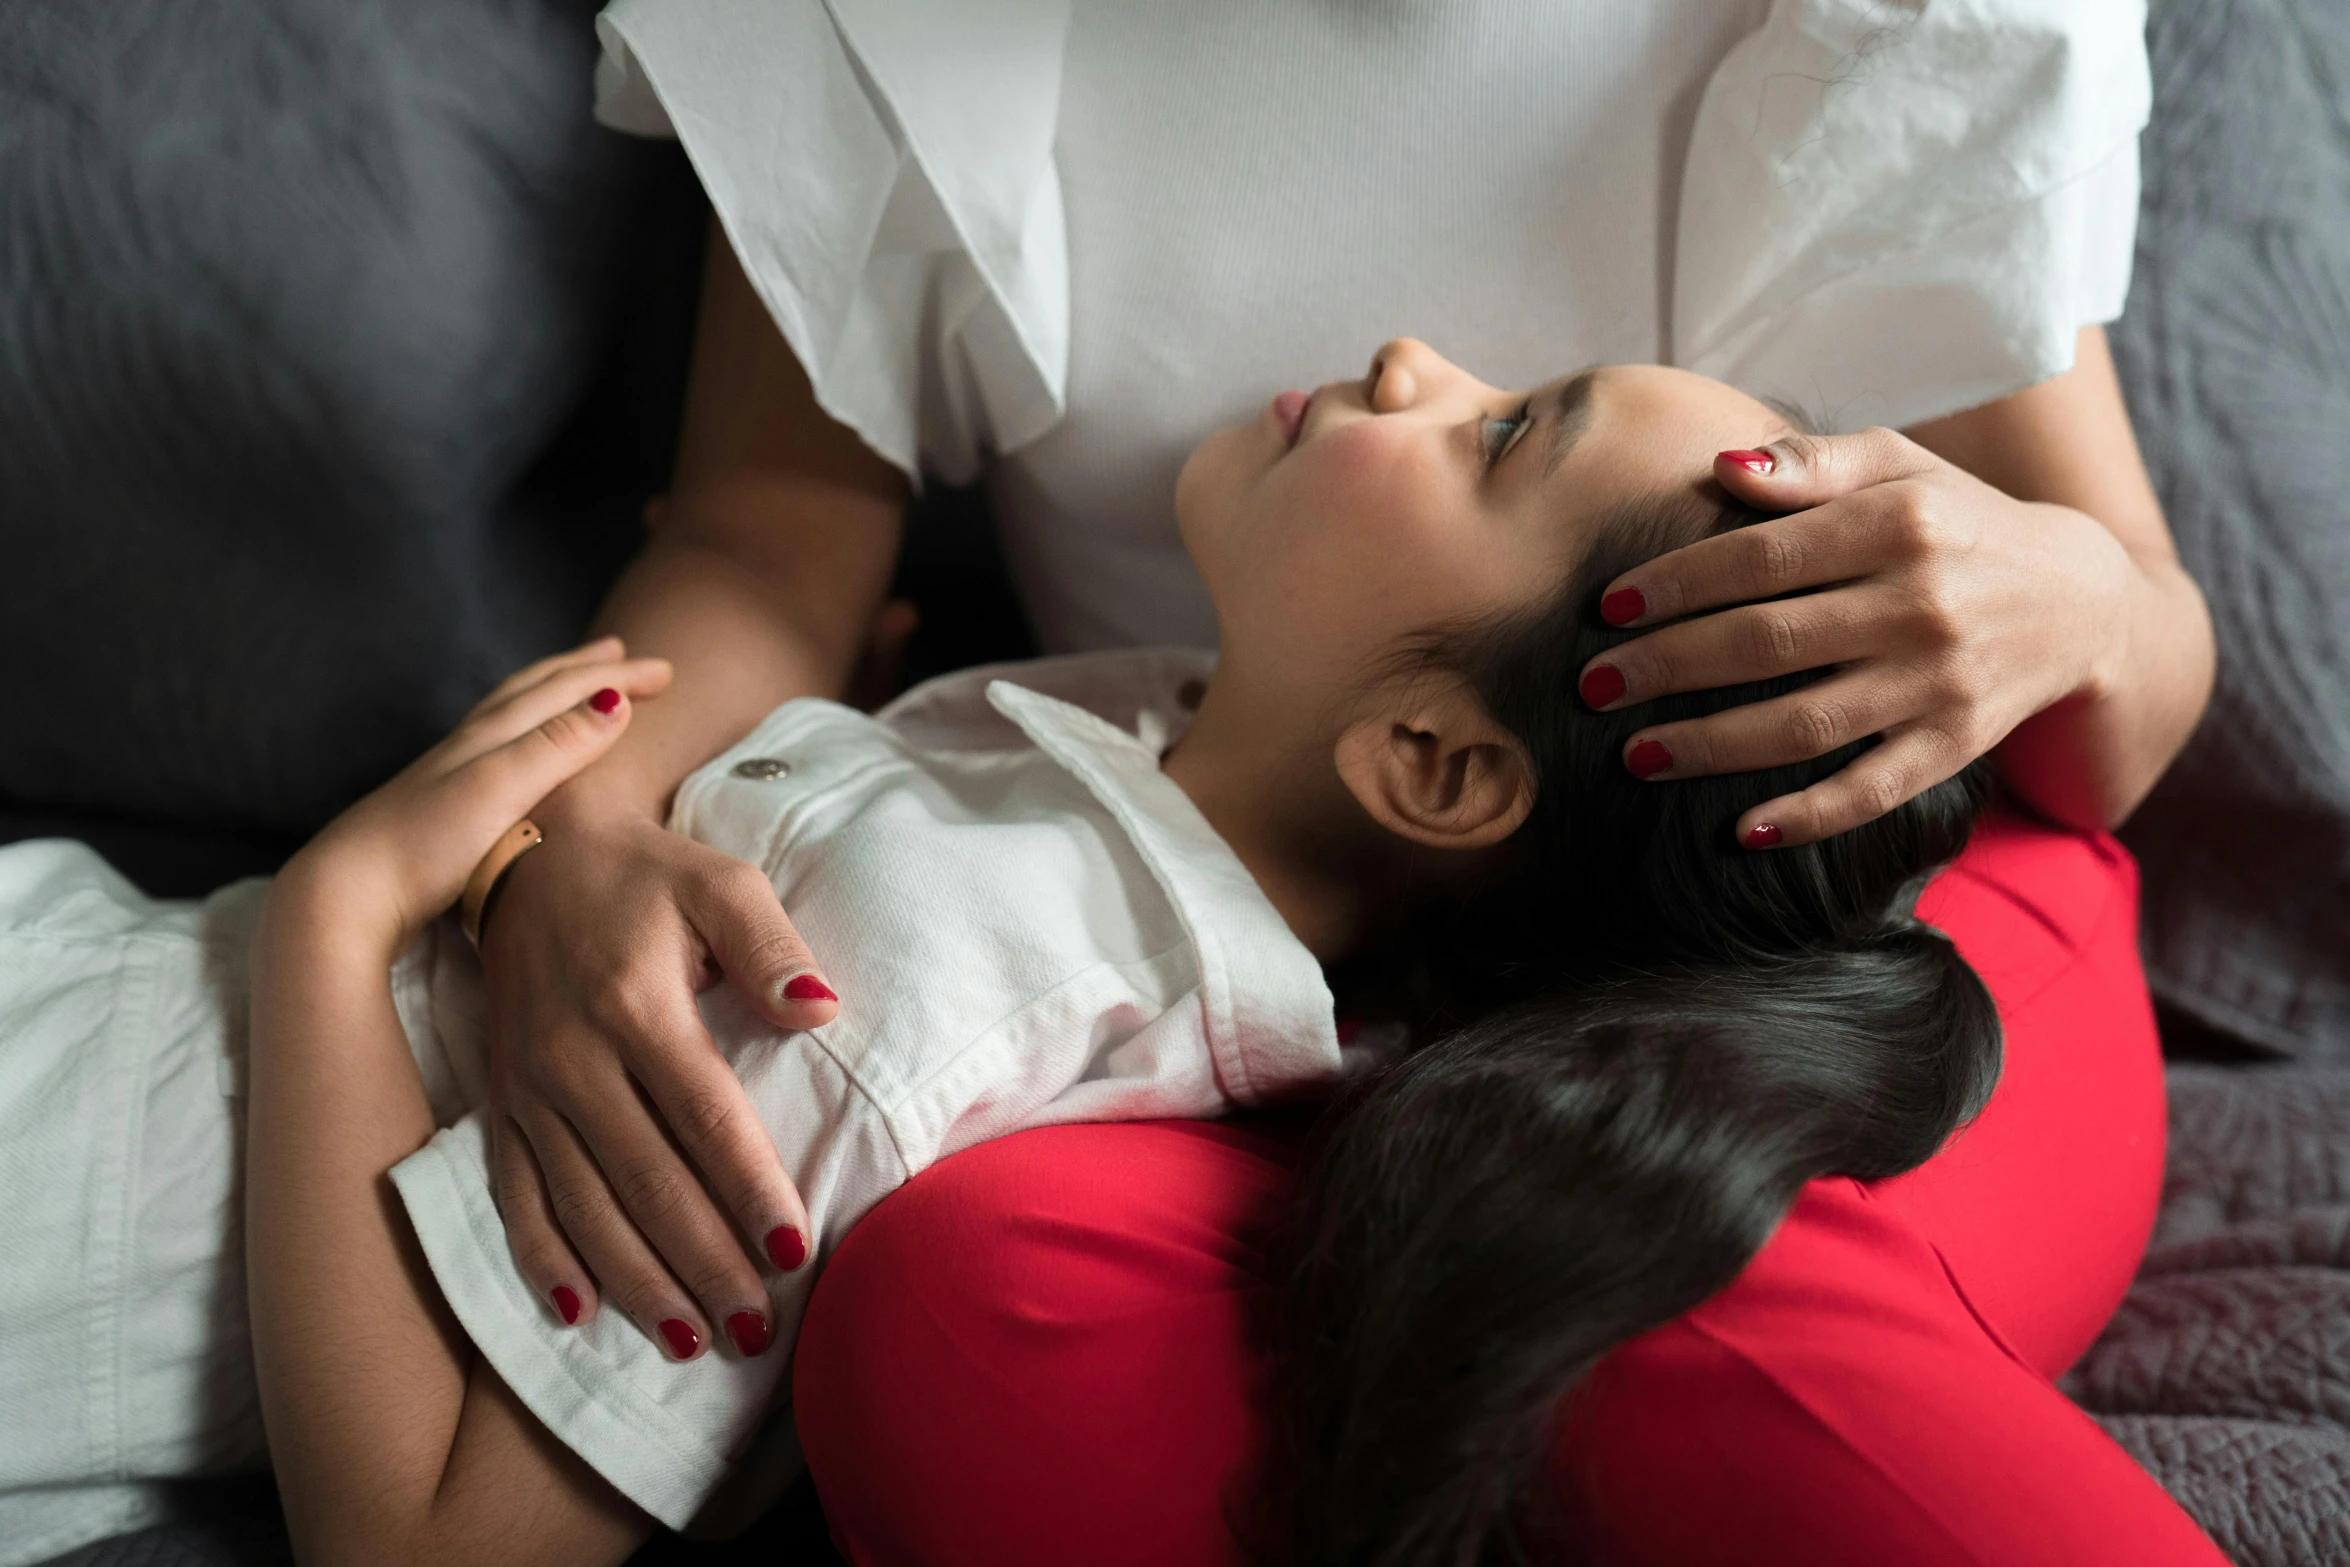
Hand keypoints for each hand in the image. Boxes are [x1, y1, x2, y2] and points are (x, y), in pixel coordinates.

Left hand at [277, 638, 671, 959]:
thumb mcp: (501, 789)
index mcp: (492, 735)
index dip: (616, 675)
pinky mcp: (437, 805)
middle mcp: (470, 744)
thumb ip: (558, 745)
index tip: (665, 671)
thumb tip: (615, 701)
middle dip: (583, 669)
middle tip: (621, 652)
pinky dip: (525, 731)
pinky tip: (517, 754)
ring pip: (511, 713)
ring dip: (550, 693)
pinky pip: (498, 745)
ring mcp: (449, 773)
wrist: (346, 891)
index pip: (564, 689)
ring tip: (573, 688)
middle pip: (534, 689)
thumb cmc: (425, 845)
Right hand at [475, 775, 833, 1360]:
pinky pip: (513, 1197)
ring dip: (637, 1283)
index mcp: (634, 1006)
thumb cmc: (646, 877)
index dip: (749, 1189)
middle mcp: (572, 1060)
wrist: (530, 857)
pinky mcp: (497, 1106)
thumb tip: (820, 1011)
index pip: (704, 1117)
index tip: (795, 1253)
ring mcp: (527, 1090)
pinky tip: (578, 1319)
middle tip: (757, 1330)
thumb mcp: (719, 881)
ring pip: (584, 1207)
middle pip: (647, 1182)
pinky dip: (542, 1262)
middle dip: (705, 1263)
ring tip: (693, 1343)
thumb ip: (771, 945)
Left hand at [1579, 429, 2134, 846]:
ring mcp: (1940, 682)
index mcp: (1898, 524)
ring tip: (1636, 755)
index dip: (1676, 584)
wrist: (2083, 600)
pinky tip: (1741, 831)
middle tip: (1594, 687)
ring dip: (1713, 745)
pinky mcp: (1958, 745)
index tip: (1608, 609)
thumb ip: (1811, 464)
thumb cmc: (1956, 522)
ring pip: (1807, 723)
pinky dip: (1809, 817)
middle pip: (1768, 643)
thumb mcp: (1899, 465)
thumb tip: (1723, 466)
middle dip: (1668, 668)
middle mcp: (1920, 604)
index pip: (1761, 557)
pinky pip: (1874, 791)